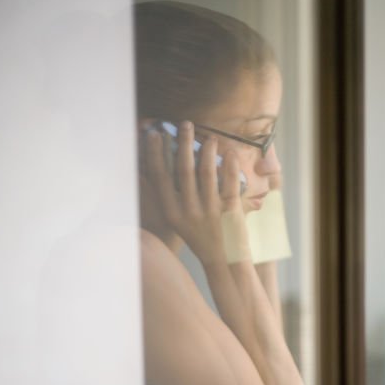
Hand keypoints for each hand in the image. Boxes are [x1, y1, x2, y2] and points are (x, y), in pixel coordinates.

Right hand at [142, 120, 244, 266]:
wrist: (223, 260)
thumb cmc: (200, 236)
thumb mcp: (179, 219)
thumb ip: (172, 196)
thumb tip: (162, 167)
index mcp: (173, 211)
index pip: (160, 177)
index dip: (156, 154)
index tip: (155, 134)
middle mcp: (189, 210)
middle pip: (183, 170)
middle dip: (183, 143)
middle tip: (185, 123)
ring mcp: (210, 211)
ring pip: (206, 173)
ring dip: (207, 151)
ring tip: (209, 136)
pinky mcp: (230, 211)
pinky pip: (229, 183)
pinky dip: (230, 166)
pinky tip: (230, 152)